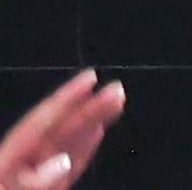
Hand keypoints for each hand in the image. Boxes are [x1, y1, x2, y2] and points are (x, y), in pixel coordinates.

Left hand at [0, 72, 122, 189]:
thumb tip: (62, 161)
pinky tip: (97, 132)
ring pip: (67, 145)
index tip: (91, 76)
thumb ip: (33, 182)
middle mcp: (22, 164)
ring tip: (116, 101)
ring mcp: (35, 177)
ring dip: (92, 122)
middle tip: (117, 88)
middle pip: (58, 130)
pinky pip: (69, 168)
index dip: (64, 99)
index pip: (38, 123)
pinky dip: (84, 149)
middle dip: (88, 108)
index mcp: (6, 162)